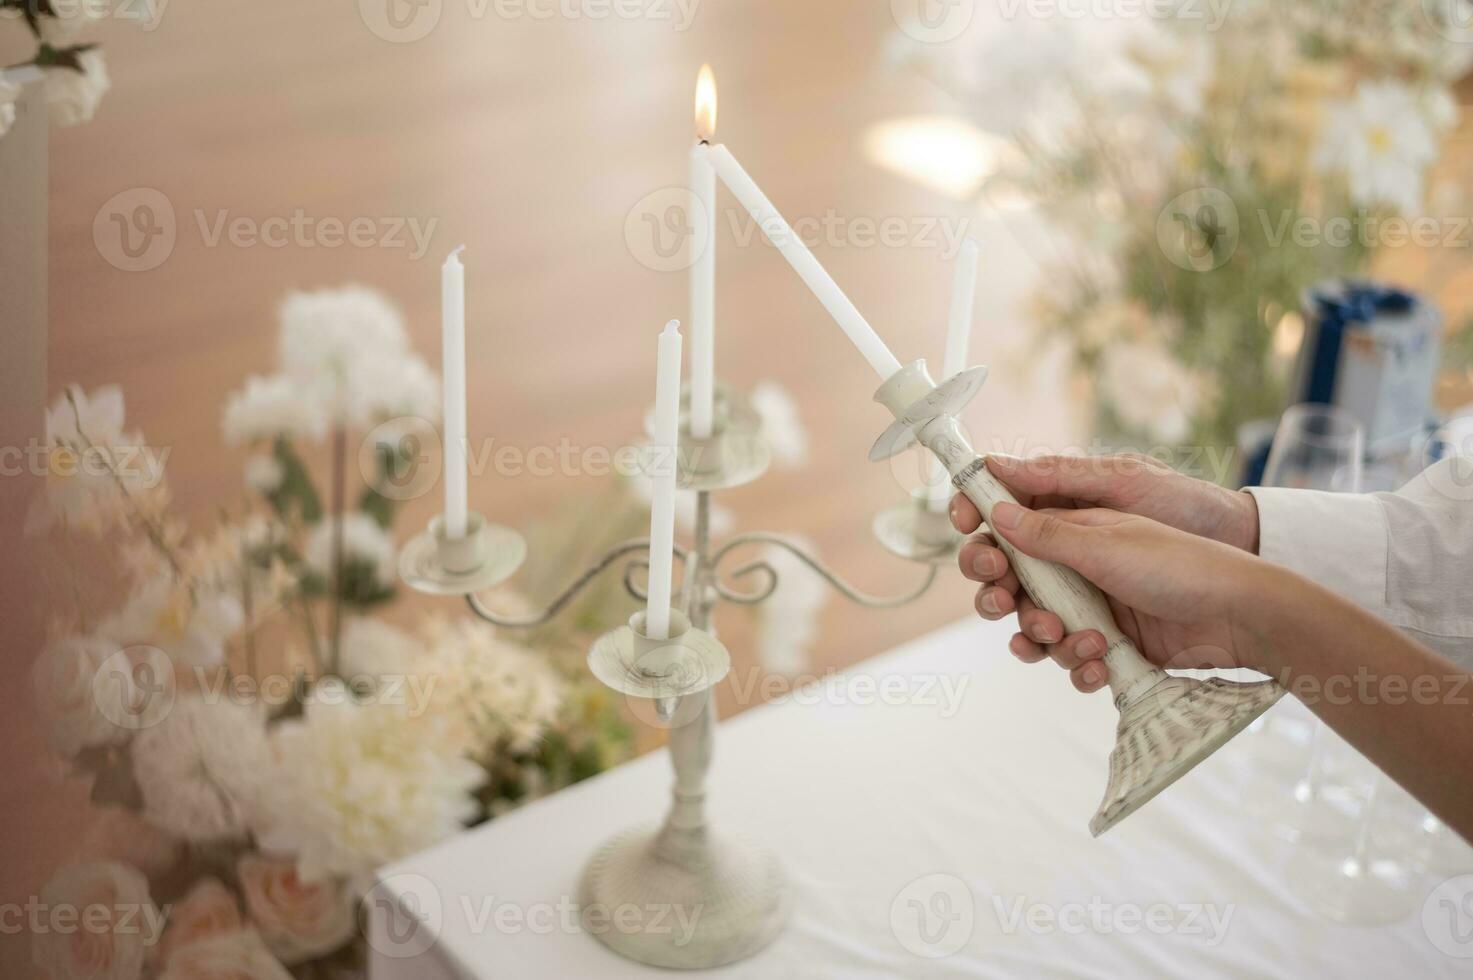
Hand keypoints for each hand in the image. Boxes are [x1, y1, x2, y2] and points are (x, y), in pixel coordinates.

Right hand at [951, 454, 1260, 690]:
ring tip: (1073, 638)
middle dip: (998, 592)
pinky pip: (1068, 657)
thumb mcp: (1108, 540)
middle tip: (1002, 599)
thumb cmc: (1183, 562)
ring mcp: (1089, 604)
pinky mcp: (1106, 643)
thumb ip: (1046, 532)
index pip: (1009, 521)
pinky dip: (1076, 665)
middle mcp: (1074, 563)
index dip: (982, 528)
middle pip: (1009, 578)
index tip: (971, 538)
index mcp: (1073, 525)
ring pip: (1033, 624)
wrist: (1241, 616)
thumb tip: (995, 511)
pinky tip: (1097, 664)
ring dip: (1041, 635)